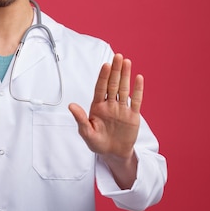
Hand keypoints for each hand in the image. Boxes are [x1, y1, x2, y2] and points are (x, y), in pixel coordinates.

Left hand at [69, 53, 141, 186]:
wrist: (113, 154)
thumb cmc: (97, 143)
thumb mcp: (87, 133)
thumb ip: (80, 119)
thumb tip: (71, 105)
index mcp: (97, 107)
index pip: (100, 88)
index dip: (103, 76)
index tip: (105, 65)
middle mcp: (110, 104)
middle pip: (113, 84)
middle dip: (115, 71)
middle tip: (117, 56)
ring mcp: (122, 109)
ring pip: (124, 89)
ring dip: (125, 76)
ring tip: (126, 62)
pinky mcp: (132, 115)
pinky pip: (136, 100)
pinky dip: (138, 90)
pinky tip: (138, 78)